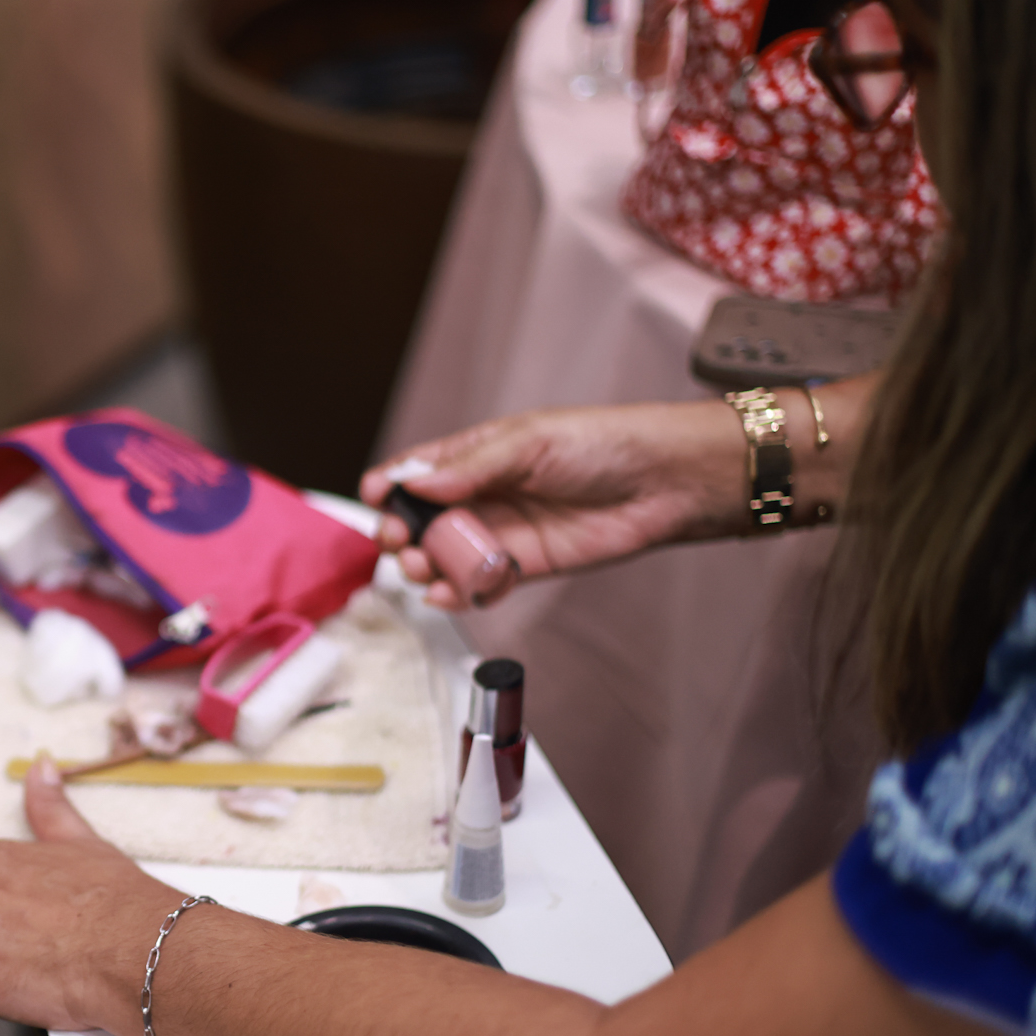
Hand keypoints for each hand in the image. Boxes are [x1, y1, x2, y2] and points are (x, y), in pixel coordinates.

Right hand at [359, 401, 744, 609]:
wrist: (663, 483)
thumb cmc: (602, 444)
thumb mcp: (529, 442)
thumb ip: (471, 465)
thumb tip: (415, 483)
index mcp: (478, 454)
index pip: (419, 470)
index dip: (390, 484)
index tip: (373, 498)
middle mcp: (483, 493)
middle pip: (423, 518)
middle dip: (402, 531)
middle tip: (400, 541)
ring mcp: (502, 532)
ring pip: (445, 554)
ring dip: (426, 564)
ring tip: (424, 567)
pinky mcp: (524, 566)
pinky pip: (479, 583)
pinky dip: (457, 592)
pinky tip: (447, 592)